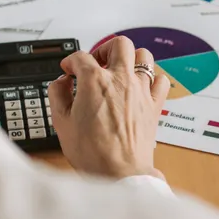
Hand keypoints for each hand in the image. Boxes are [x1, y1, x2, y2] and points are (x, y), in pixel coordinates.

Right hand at [48, 36, 170, 179]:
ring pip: (144, 56)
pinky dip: (151, 79)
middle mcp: (120, 80)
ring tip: (120, 71)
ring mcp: (141, 91)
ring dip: (131, 59)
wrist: (120, 174)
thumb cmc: (92, 153)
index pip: (80, 57)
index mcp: (95, 81)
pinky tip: (141, 88)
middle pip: (118, 44)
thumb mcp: (62, 123)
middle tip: (96, 63)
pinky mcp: (154, 105)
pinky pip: (160, 81)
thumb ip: (58, 96)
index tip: (68, 71)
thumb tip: (60, 83)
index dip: (70, 62)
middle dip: (104, 49)